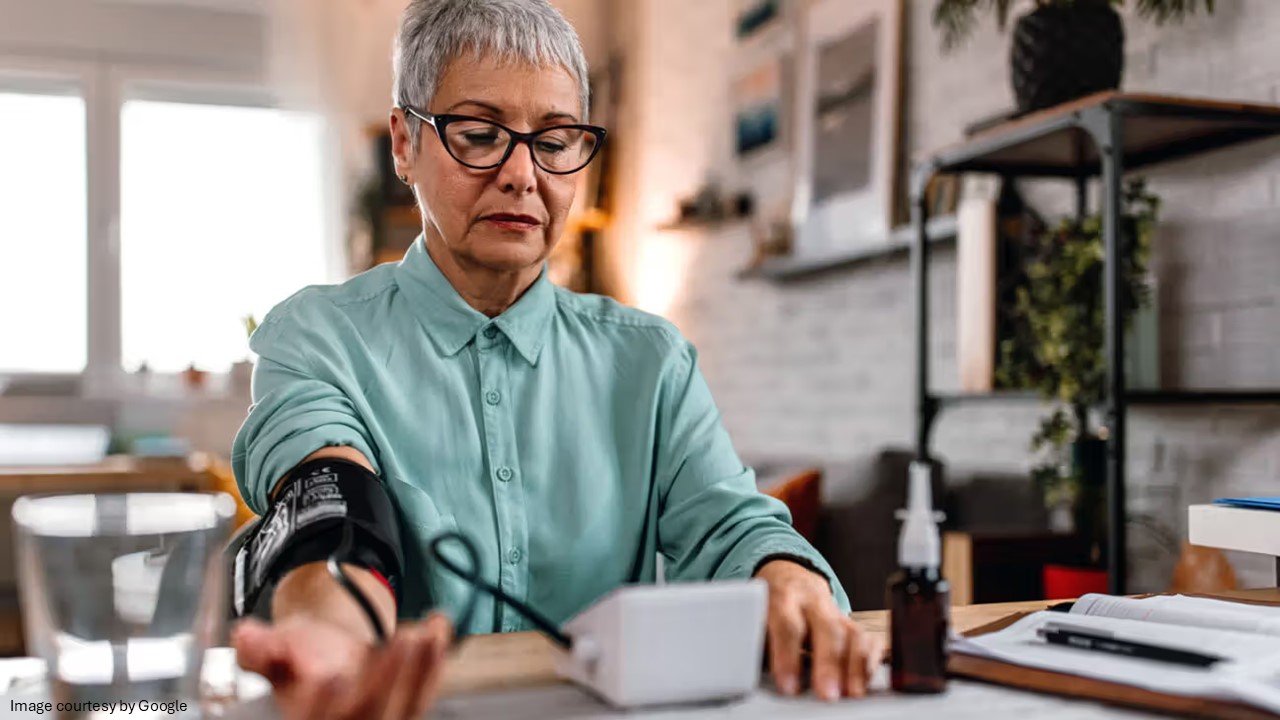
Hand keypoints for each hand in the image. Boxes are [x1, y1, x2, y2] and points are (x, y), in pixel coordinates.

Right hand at [232, 612, 452, 719]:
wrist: (329, 658)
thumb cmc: (298, 659)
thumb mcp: (272, 651)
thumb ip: (259, 648)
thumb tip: (245, 636)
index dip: (317, 705)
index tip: (328, 675)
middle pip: (364, 715)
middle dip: (384, 678)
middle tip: (398, 640)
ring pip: (403, 709)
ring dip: (418, 669)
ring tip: (423, 632)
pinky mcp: (407, 712)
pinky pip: (425, 693)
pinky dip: (434, 662)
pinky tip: (439, 628)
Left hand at [755, 560, 883, 701]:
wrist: (787, 577)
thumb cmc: (768, 607)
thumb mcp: (755, 616)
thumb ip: (755, 640)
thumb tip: (744, 672)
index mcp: (783, 597)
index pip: (788, 625)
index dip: (788, 656)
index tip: (788, 686)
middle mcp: (814, 601)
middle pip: (828, 629)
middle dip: (829, 663)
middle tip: (828, 694)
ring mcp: (836, 611)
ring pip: (853, 634)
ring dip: (856, 666)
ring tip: (852, 694)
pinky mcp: (853, 623)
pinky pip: (869, 639)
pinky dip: (870, 661)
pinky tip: (864, 682)